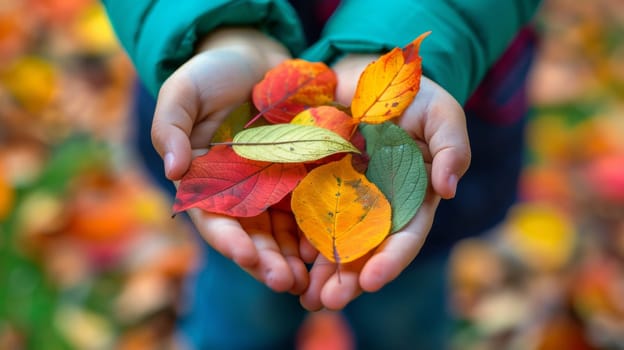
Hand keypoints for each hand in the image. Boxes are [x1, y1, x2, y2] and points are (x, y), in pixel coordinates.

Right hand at [150, 28, 308, 293]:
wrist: (251, 58)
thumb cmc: (211, 74)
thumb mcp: (183, 93)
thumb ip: (170, 127)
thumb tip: (173, 171)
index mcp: (204, 181)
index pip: (213, 219)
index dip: (228, 240)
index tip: (247, 256)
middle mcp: (236, 192)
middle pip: (250, 235)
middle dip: (267, 262)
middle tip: (288, 282)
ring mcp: (268, 186)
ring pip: (280, 231)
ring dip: (293, 257)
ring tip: (311, 278)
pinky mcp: (297, 176)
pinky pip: (305, 208)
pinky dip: (314, 229)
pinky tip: (329, 245)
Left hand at [299, 54, 471, 309]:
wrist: (368, 75)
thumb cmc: (413, 95)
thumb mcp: (441, 113)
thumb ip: (451, 147)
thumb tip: (449, 190)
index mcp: (413, 195)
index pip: (406, 234)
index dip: (392, 259)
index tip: (372, 281)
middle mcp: (381, 203)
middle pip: (368, 248)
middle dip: (351, 277)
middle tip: (330, 302)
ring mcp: (348, 195)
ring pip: (336, 239)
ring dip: (323, 271)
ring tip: (306, 296)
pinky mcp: (319, 182)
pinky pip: (309, 213)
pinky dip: (301, 237)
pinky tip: (289, 259)